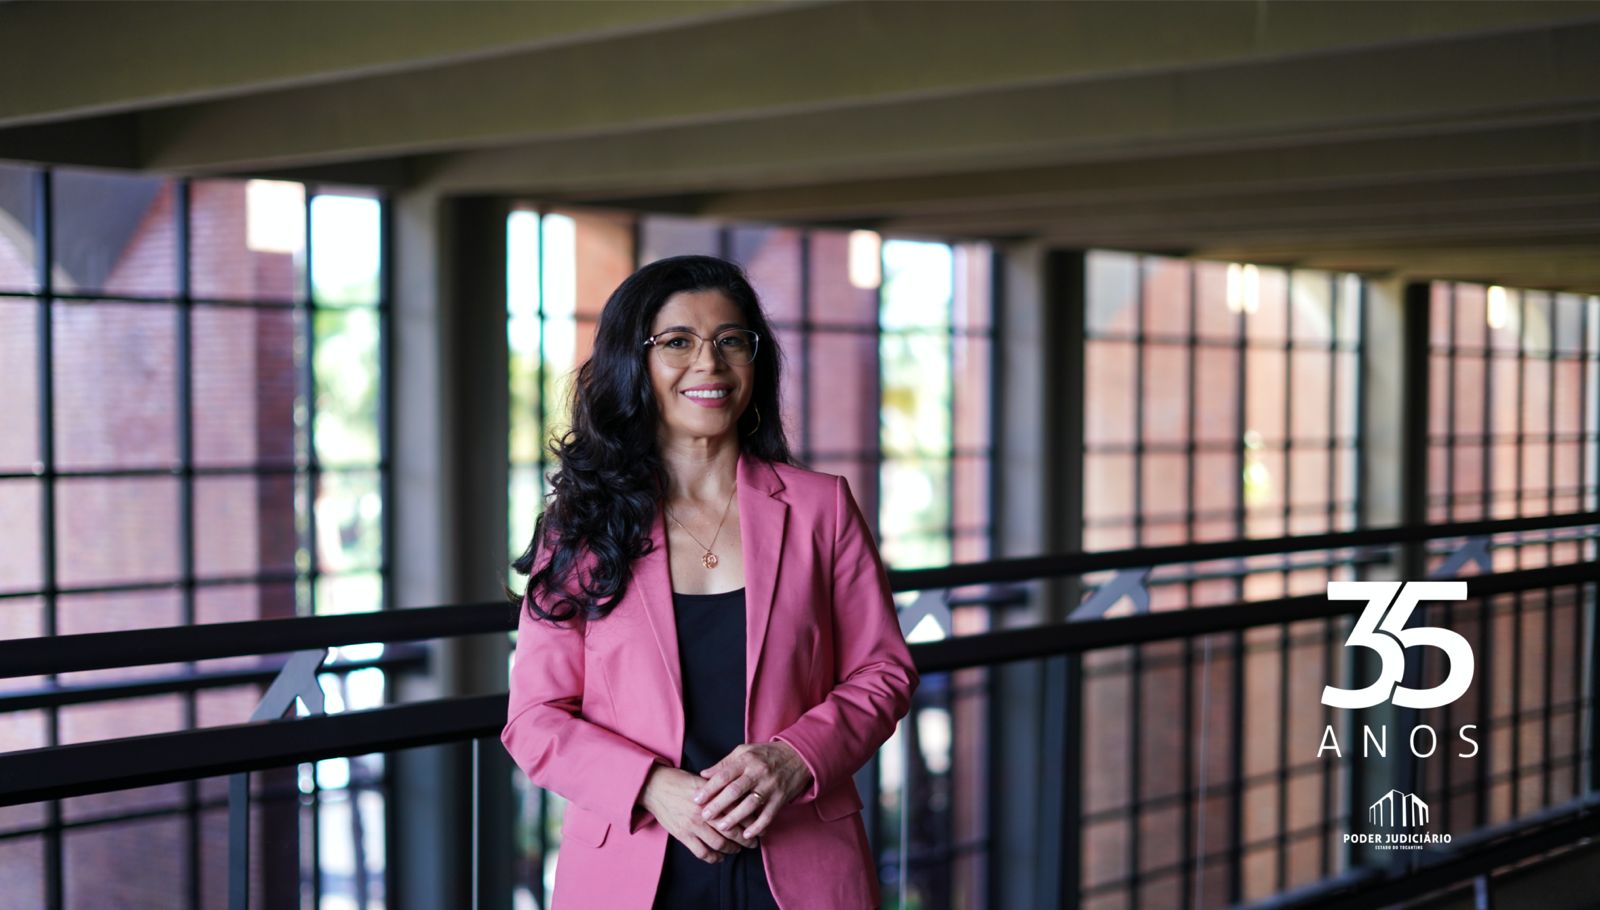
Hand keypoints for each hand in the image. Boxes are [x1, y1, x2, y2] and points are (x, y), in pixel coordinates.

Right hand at [639, 764, 756, 862]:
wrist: (654, 787)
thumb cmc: (680, 781)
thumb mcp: (703, 780)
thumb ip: (721, 789)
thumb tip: (741, 797)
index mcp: (712, 796)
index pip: (738, 811)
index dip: (752, 822)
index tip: (760, 827)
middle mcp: (705, 811)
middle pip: (733, 830)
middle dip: (747, 839)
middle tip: (754, 842)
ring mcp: (693, 825)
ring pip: (720, 844)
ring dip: (732, 849)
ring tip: (738, 849)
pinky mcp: (683, 835)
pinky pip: (702, 852)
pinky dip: (714, 858)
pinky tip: (720, 857)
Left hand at [692, 742, 813, 839]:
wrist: (798, 756)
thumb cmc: (766, 754)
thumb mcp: (745, 752)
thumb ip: (724, 763)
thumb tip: (703, 774)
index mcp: (746, 760)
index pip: (724, 775)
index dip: (709, 788)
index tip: (696, 799)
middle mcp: (758, 773)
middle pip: (735, 791)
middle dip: (718, 805)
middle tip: (705, 816)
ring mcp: (770, 786)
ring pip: (750, 805)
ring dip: (735, 817)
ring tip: (721, 827)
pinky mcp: (780, 798)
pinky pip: (768, 815)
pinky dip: (757, 826)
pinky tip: (747, 834)